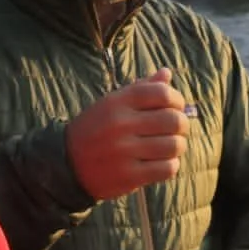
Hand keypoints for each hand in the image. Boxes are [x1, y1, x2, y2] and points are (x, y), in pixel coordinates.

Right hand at [66, 68, 190, 201]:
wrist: (65, 163)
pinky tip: (163, 163)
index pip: (162, 93)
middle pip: (173, 120)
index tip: (177, 107)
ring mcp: (124, 151)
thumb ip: (141, 88)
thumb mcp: (112, 103)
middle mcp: (120, 125)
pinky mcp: (128, 176)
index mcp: (117, 102)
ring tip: (171, 147)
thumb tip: (167, 74)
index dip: (177, 100)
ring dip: (178, 146)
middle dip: (183, 125)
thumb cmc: (96, 129)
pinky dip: (171, 165)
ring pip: (174, 146)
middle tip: (178, 130)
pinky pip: (167, 168)